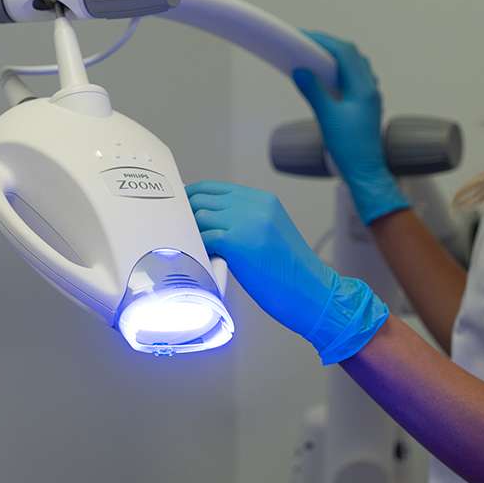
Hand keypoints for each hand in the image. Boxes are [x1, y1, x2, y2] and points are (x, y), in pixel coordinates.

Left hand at [187, 180, 389, 364]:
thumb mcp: (270, 235)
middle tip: (168, 229)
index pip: (214, 188)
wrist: (315, 294)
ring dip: (185, 231)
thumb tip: (207, 226)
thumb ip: (244, 223)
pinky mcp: (238, 242)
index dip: (190, 197)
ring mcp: (247, 221)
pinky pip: (203, 236)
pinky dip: (193, 247)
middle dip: (182, 213)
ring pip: (199, 216)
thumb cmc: (292, 275)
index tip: (176, 210)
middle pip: (202, 199)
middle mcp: (255, 205)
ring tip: (178, 246)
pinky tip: (190, 258)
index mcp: (263, 200)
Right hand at [293, 30, 408, 224]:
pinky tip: (327, 79)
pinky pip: (355, 79)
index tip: (304, 37)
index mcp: (363, 88)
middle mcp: (370, 88)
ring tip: (315, 58)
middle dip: (329, 46)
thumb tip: (301, 71)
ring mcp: (369, 97)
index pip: (344, 52)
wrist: (365, 171)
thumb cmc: (350, 149)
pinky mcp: (365, 106)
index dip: (324, 41)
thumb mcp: (327, 118)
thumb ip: (313, 91)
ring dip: (336, 58)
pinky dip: (340, 71)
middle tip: (307, 45)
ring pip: (355, 66)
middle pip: (352, 55)